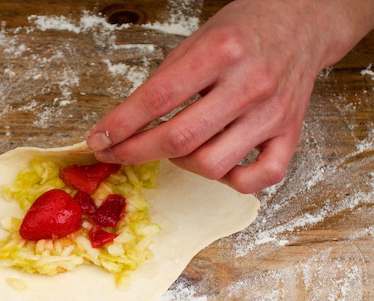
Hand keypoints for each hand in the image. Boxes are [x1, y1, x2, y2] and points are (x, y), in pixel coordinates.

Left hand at [87, 0, 373, 192]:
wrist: (301, 20)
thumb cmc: (242, 30)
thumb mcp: (195, 40)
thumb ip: (164, 83)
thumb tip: (125, 125)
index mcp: (220, 52)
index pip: (157, 99)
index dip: (120, 125)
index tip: (98, 140)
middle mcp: (250, 84)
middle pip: (180, 138)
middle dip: (136, 152)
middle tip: (116, 153)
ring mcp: (273, 112)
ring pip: (214, 164)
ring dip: (181, 164)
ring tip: (174, 149)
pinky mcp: (292, 132)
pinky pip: (262, 177)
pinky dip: (233, 181)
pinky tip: (217, 164)